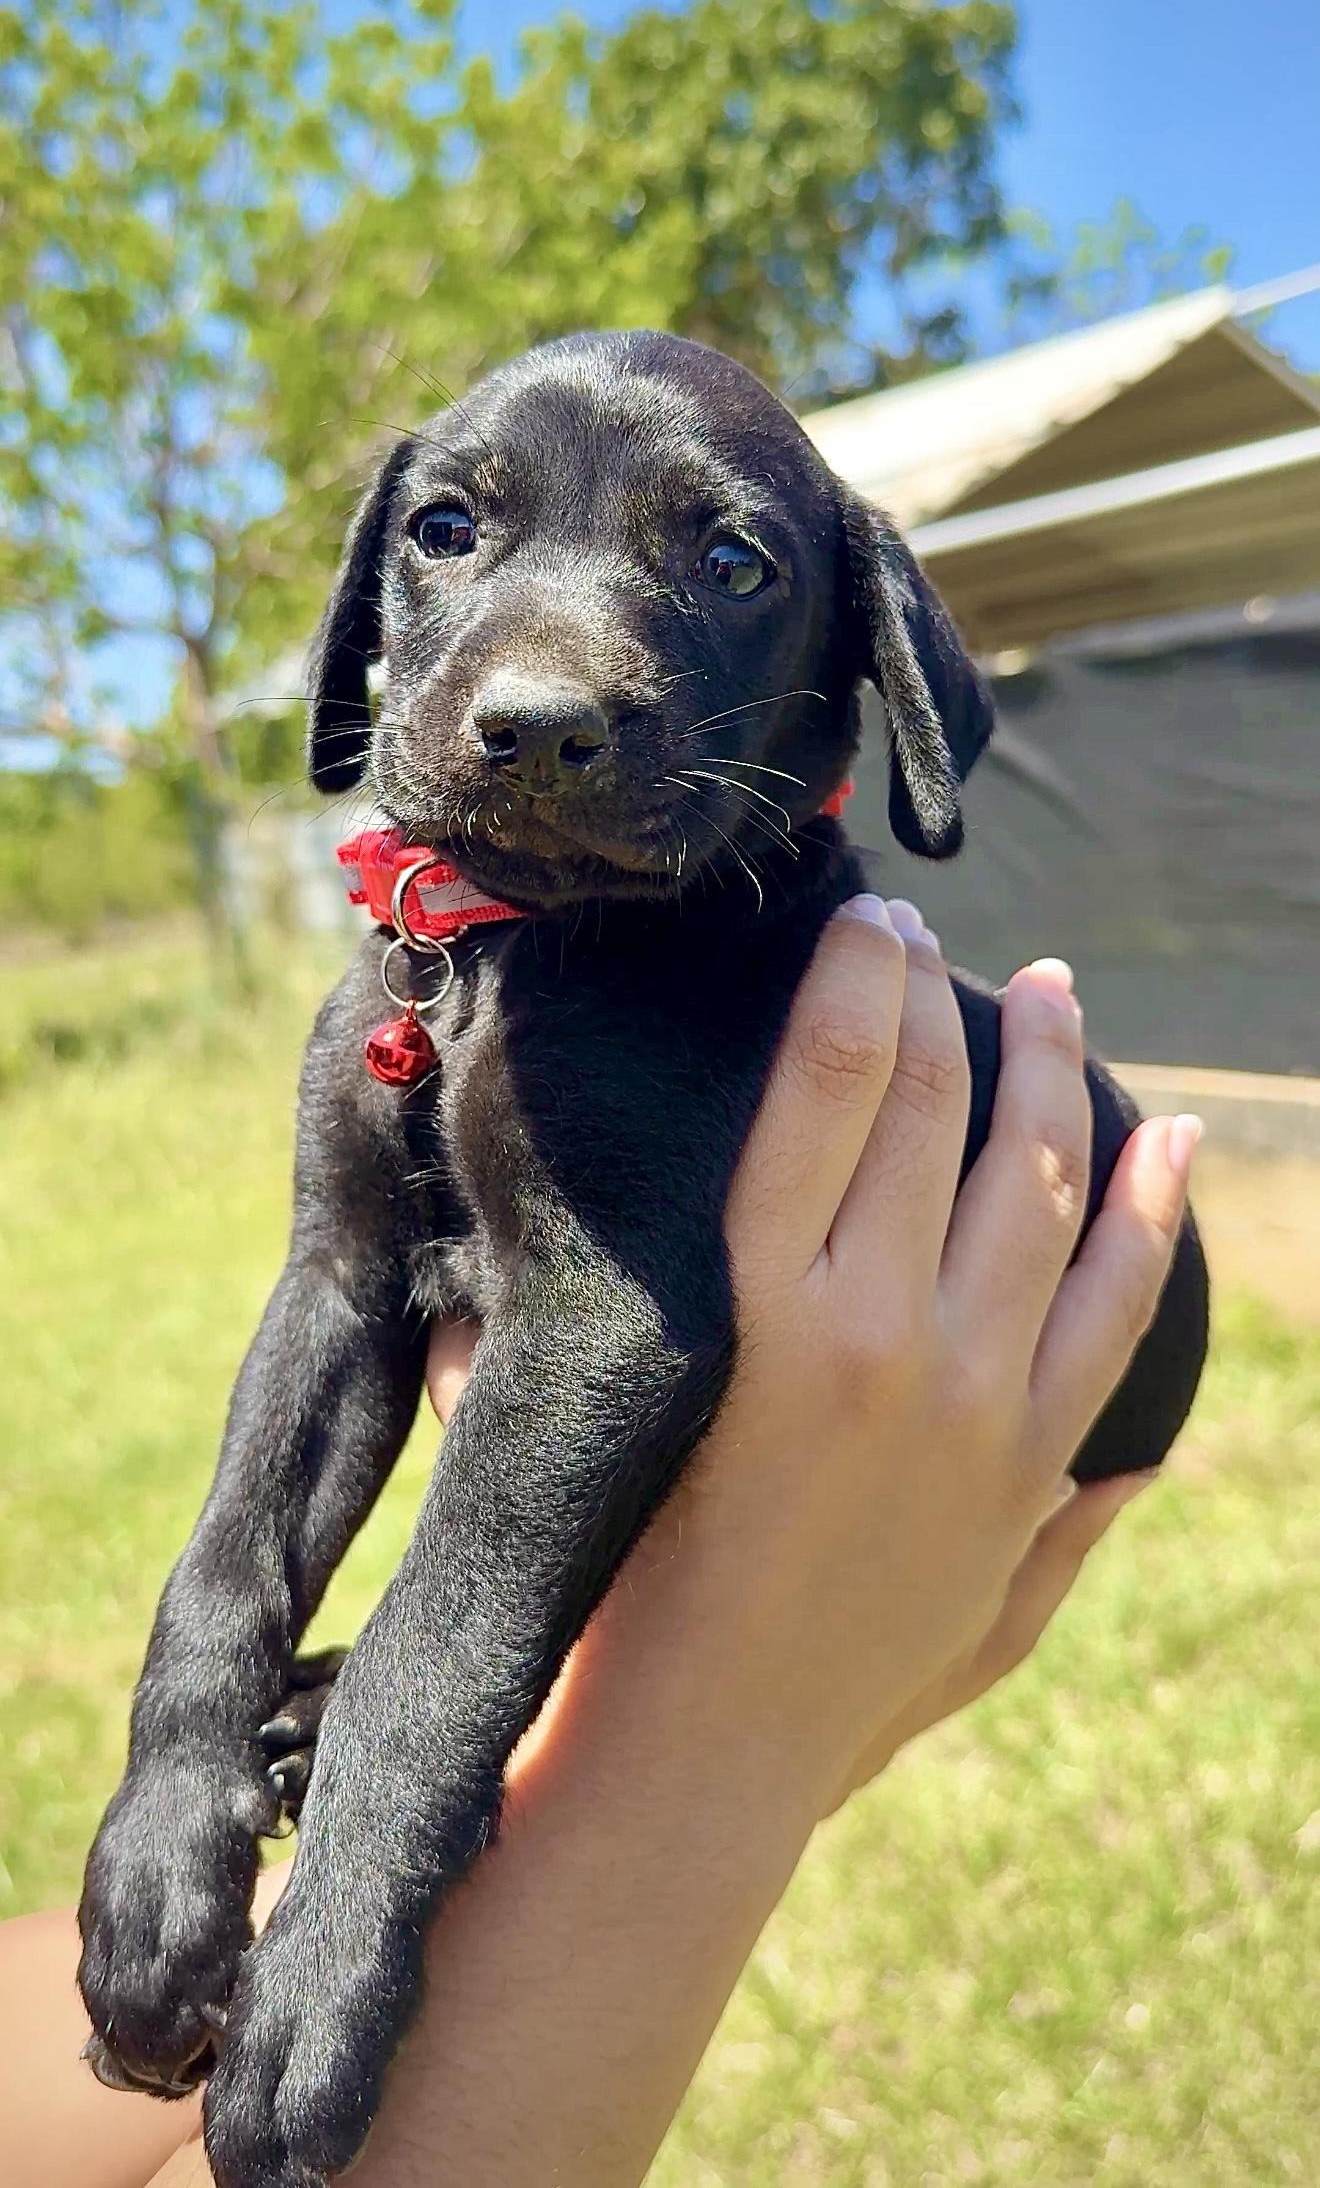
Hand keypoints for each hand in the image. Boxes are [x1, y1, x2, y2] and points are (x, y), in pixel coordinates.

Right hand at [426, 896, 1195, 1824]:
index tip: (868, 915)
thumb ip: (526, 1338)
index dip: (858, 977)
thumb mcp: (554, 1434)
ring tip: (1054, 993)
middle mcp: (876, 1332)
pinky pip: (1117, 1312)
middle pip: (933, 1109)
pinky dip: (1150, 1218)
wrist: (701, 1759)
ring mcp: (971, 1403)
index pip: (828, 1082)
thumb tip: (485, 1262)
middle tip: (940, 933)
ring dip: (1054, 1072)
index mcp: (759, 1305)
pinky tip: (1171, 1140)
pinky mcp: (1029, 1471)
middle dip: (942, 998)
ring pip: (1040, 1186)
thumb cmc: (606, 1588)